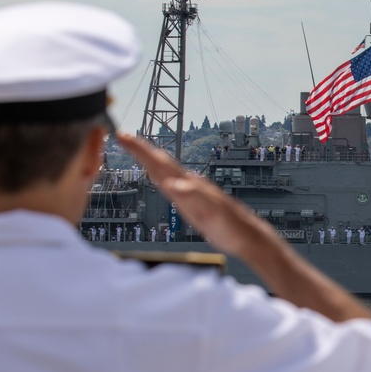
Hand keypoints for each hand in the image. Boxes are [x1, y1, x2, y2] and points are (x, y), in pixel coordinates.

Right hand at [116, 133, 270, 258]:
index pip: (159, 163)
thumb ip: (193, 197)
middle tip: (123, 135)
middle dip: (141, 149)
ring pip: (167, 170)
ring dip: (150, 160)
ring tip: (136, 151)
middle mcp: (190, 184)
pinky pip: (173, 184)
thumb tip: (173, 184)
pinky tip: (161, 179)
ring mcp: (193, 191)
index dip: (140, 149)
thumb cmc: (231, 227)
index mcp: (189, 185)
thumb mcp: (211, 214)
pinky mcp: (194, 201)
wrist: (248, 236)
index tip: (123, 135)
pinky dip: (161, 176)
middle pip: (161, 162)